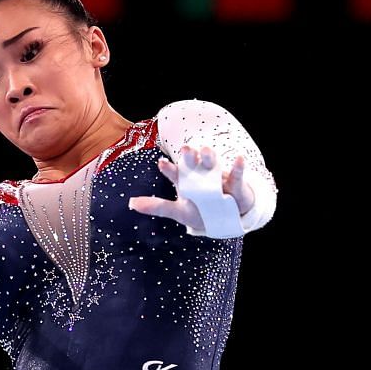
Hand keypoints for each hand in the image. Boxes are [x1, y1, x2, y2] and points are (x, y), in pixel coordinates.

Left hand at [127, 145, 253, 233]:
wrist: (225, 219)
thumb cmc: (200, 212)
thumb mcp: (179, 212)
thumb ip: (157, 207)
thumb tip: (131, 203)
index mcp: (186, 180)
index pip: (175, 172)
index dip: (168, 168)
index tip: (161, 163)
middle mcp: (200, 174)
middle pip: (193, 162)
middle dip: (189, 156)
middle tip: (184, 150)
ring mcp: (218, 176)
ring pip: (213, 162)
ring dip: (209, 155)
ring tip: (205, 151)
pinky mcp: (234, 182)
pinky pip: (237, 173)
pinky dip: (239, 166)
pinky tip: (239, 159)